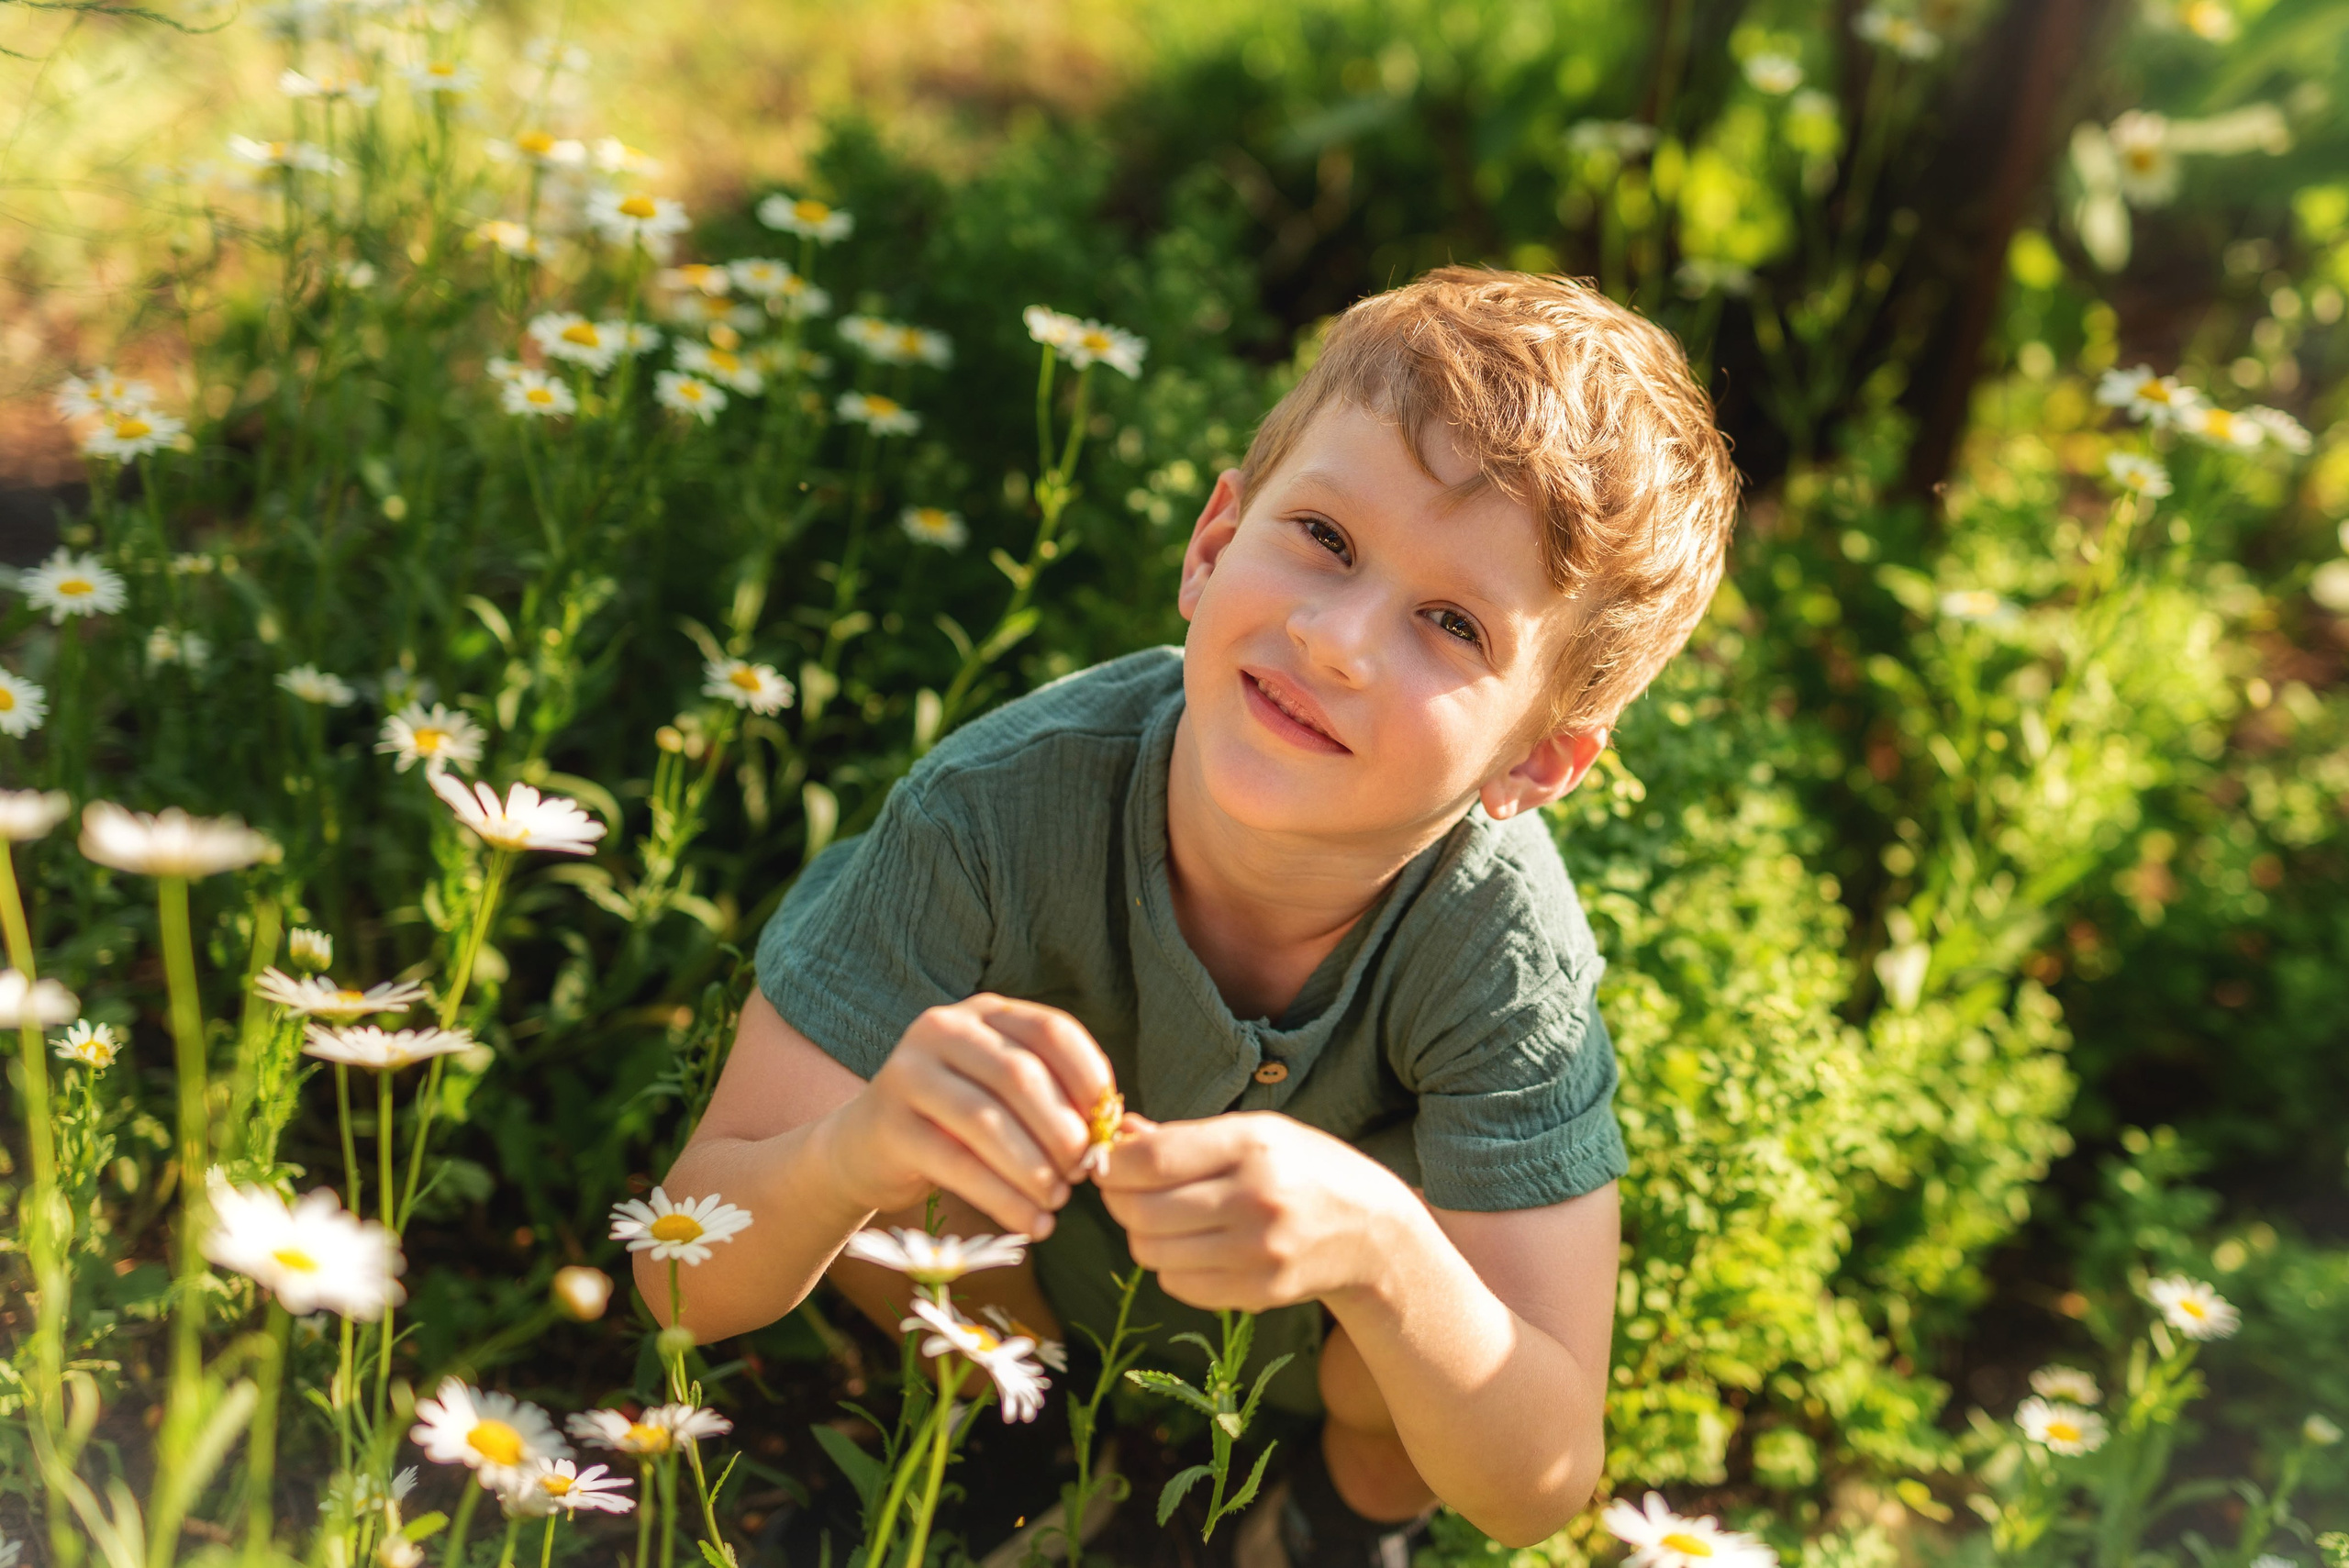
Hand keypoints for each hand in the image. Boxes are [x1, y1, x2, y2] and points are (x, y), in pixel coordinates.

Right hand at [819, 994, 1113, 1238]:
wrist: (862, 1148)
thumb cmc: (953, 1122)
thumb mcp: (1000, 1093)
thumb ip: (1050, 1096)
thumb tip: (1116, 1130)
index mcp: (983, 1013)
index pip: (1051, 1030)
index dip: (1089, 1077)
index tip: (1109, 1125)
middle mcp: (942, 1030)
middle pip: (1020, 1075)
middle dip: (1062, 1131)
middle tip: (1083, 1173)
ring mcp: (909, 1073)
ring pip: (987, 1121)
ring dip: (1034, 1169)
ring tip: (1058, 1201)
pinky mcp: (889, 1125)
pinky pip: (957, 1165)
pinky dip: (1004, 1199)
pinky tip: (1034, 1224)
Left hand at [1095, 1112, 1413, 1311]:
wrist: (1372, 1232)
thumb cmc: (1304, 1169)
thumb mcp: (1255, 1133)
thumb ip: (1184, 1137)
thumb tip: (1117, 1134)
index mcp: (1252, 1146)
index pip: (1151, 1161)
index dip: (1113, 1165)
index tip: (1106, 1163)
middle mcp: (1254, 1199)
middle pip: (1142, 1212)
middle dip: (1120, 1202)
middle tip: (1127, 1193)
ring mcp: (1257, 1252)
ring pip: (1152, 1254)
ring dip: (1143, 1236)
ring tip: (1164, 1220)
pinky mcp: (1258, 1292)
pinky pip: (1177, 1285)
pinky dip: (1171, 1267)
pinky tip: (1195, 1248)